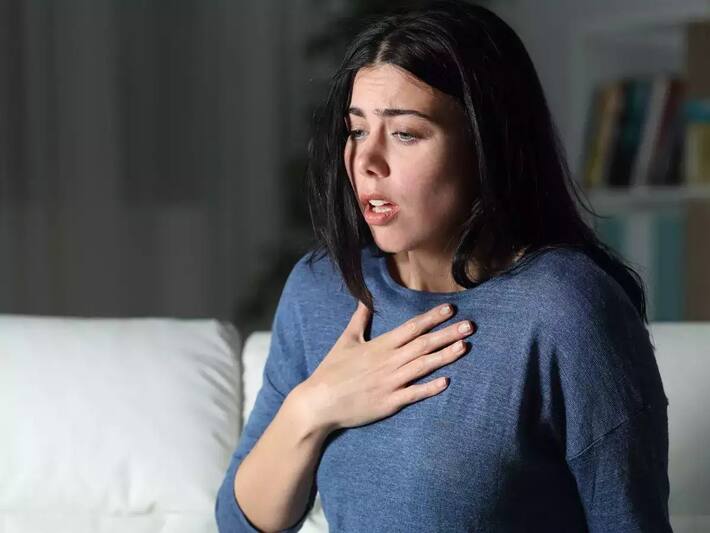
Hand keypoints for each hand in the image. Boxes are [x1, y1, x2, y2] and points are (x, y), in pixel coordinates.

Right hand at [297, 301, 475, 432]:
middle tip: (470, 325)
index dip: (432, 318)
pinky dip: (430, 388)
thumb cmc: (331, 371)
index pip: (411, 327)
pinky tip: (446, 382)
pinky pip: (414, 394)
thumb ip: (359, 320)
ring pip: (423, 366)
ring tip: (464, 346)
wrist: (319, 402)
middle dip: (448, 334)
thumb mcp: (345, 341)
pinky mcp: (389, 403)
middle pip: (423, 344)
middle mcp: (388, 362)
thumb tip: (365, 300)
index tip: (451, 309)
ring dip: (445, 356)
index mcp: (379, 346)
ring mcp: (390, 383)